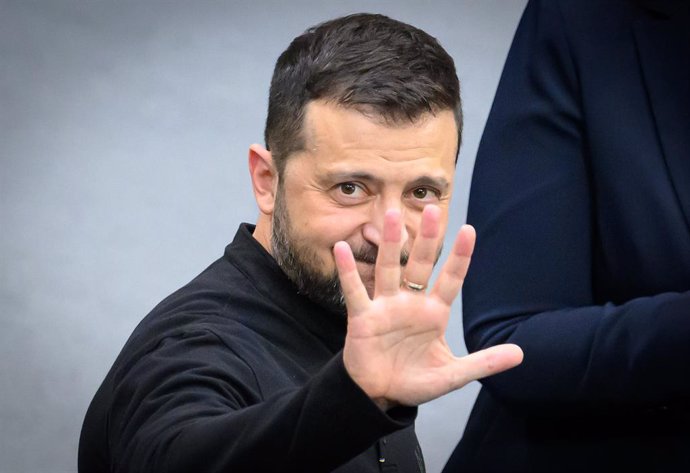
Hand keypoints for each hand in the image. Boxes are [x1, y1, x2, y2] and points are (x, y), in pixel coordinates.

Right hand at [334, 205, 522, 409]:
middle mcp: (410, 303)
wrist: (379, 395)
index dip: (460, 256)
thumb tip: (521, 354)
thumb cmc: (414, 380)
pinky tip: (342, 248)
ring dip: (390, 243)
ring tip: (391, 216)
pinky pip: (355, 290)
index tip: (469, 230)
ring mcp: (385, 307)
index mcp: (434, 313)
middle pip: (420, 265)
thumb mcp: (453, 374)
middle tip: (431, 210)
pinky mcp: (362, 317)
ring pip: (389, 269)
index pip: (451, 279)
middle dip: (426, 239)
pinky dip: (348, 270)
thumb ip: (483, 362)